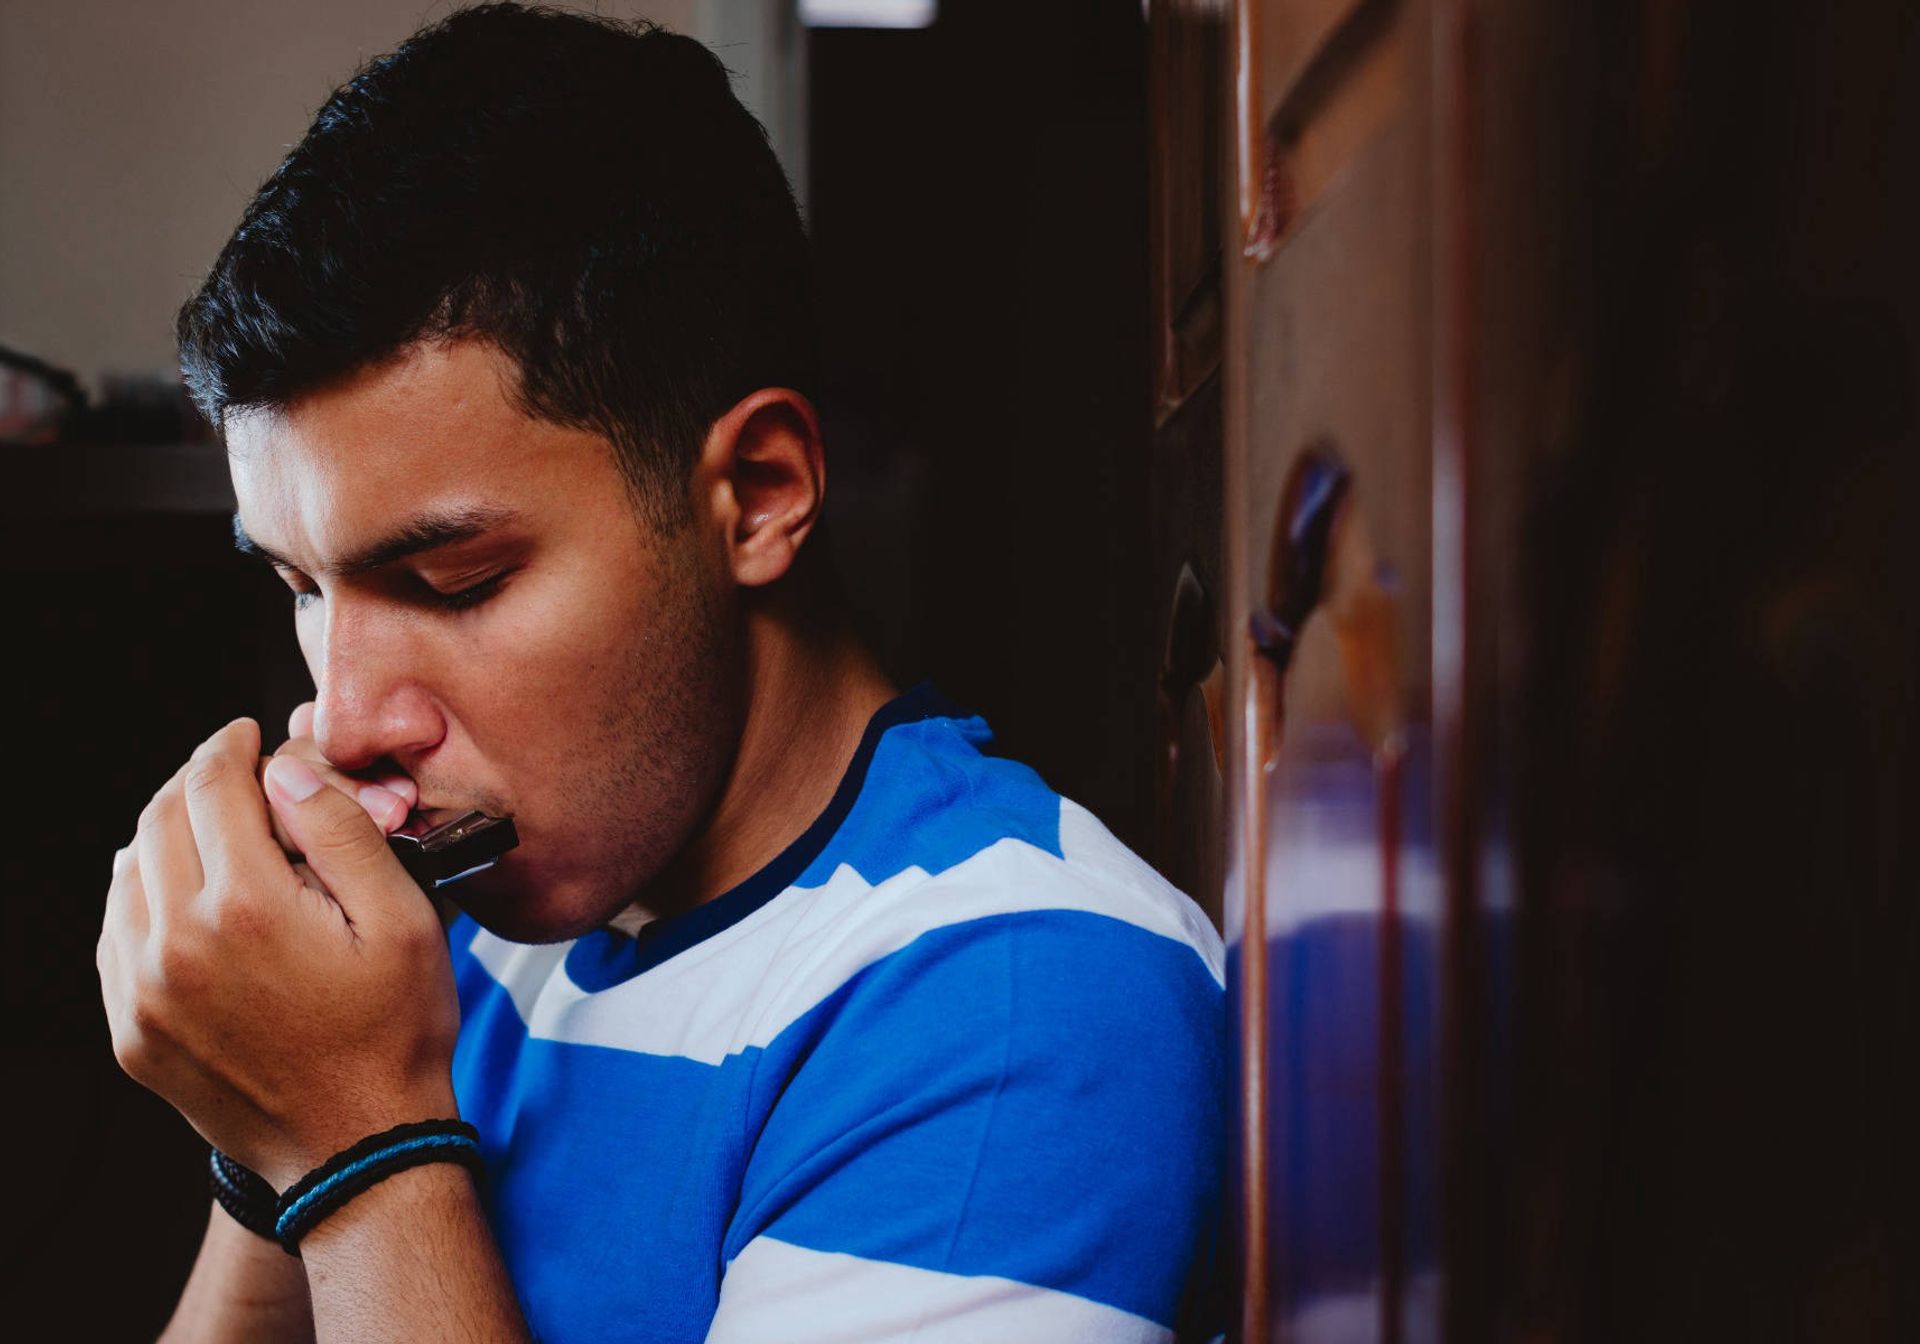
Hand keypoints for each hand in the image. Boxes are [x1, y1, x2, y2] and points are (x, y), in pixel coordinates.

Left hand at [98, 717, 459, 1189]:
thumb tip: (286, 770)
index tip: (250, 734)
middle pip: (160, 820)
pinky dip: (142, 895)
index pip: (212, 785)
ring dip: (165, 834)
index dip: (232, 746)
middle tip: (233, 771)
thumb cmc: (395, 1031)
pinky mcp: (132, 1032)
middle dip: (195, 781)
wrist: (357, 1148)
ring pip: (127, 872)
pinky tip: (184, 894)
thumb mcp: (403, 918)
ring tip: (211, 828)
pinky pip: (116, 936)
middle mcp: (176, 944)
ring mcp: (143, 994)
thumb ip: (341, 830)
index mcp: (246, 906)